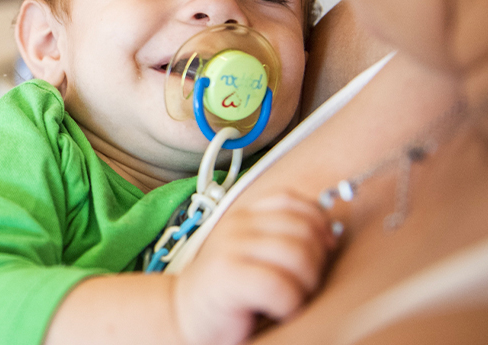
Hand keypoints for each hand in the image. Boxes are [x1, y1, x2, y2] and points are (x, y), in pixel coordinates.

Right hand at [170, 192, 336, 344]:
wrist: (183, 315)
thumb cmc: (230, 292)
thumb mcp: (257, 257)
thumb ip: (285, 240)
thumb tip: (332, 236)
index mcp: (246, 217)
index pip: (293, 200)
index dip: (318, 224)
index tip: (322, 251)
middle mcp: (237, 225)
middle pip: (303, 229)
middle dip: (317, 262)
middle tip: (303, 286)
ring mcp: (229, 247)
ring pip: (296, 254)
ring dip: (305, 285)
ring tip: (292, 300)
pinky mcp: (226, 276)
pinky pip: (279, 285)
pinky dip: (289, 304)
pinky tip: (279, 311)